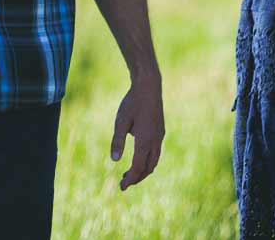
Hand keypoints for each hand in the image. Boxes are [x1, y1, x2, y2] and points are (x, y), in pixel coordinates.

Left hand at [110, 75, 163, 190]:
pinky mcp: (160, 132)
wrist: (149, 87)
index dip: (131, 179)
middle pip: (148, 167)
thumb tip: (114, 160)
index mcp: (145, 140)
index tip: (122, 187)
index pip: (139, 167)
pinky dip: (147, 160)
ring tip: (129, 174)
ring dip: (143, 170)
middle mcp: (156, 141)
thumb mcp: (120, 121)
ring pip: (154, 161)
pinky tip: (137, 158)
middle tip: (124, 183)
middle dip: (137, 177)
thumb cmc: (132, 103)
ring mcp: (160, 136)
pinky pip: (155, 152)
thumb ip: (117, 141)